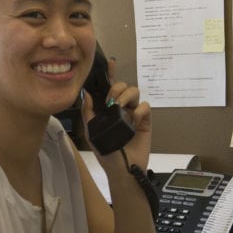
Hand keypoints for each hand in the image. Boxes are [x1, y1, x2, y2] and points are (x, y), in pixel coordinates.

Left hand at [81, 58, 151, 173]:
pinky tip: (134, 120)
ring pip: (135, 92)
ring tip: (121, 109)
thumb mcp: (91, 132)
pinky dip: (139, 110)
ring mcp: (133, 114)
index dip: (110, 75)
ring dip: (126, 97)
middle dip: (117, 89)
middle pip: (123, 86)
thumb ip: (88, 112)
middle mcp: (121, 109)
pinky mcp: (145, 121)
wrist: (122, 169)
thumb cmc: (106, 153)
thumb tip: (86, 94)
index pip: (109, 88)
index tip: (110, 63)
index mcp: (107, 109)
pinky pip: (145, 106)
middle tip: (112, 101)